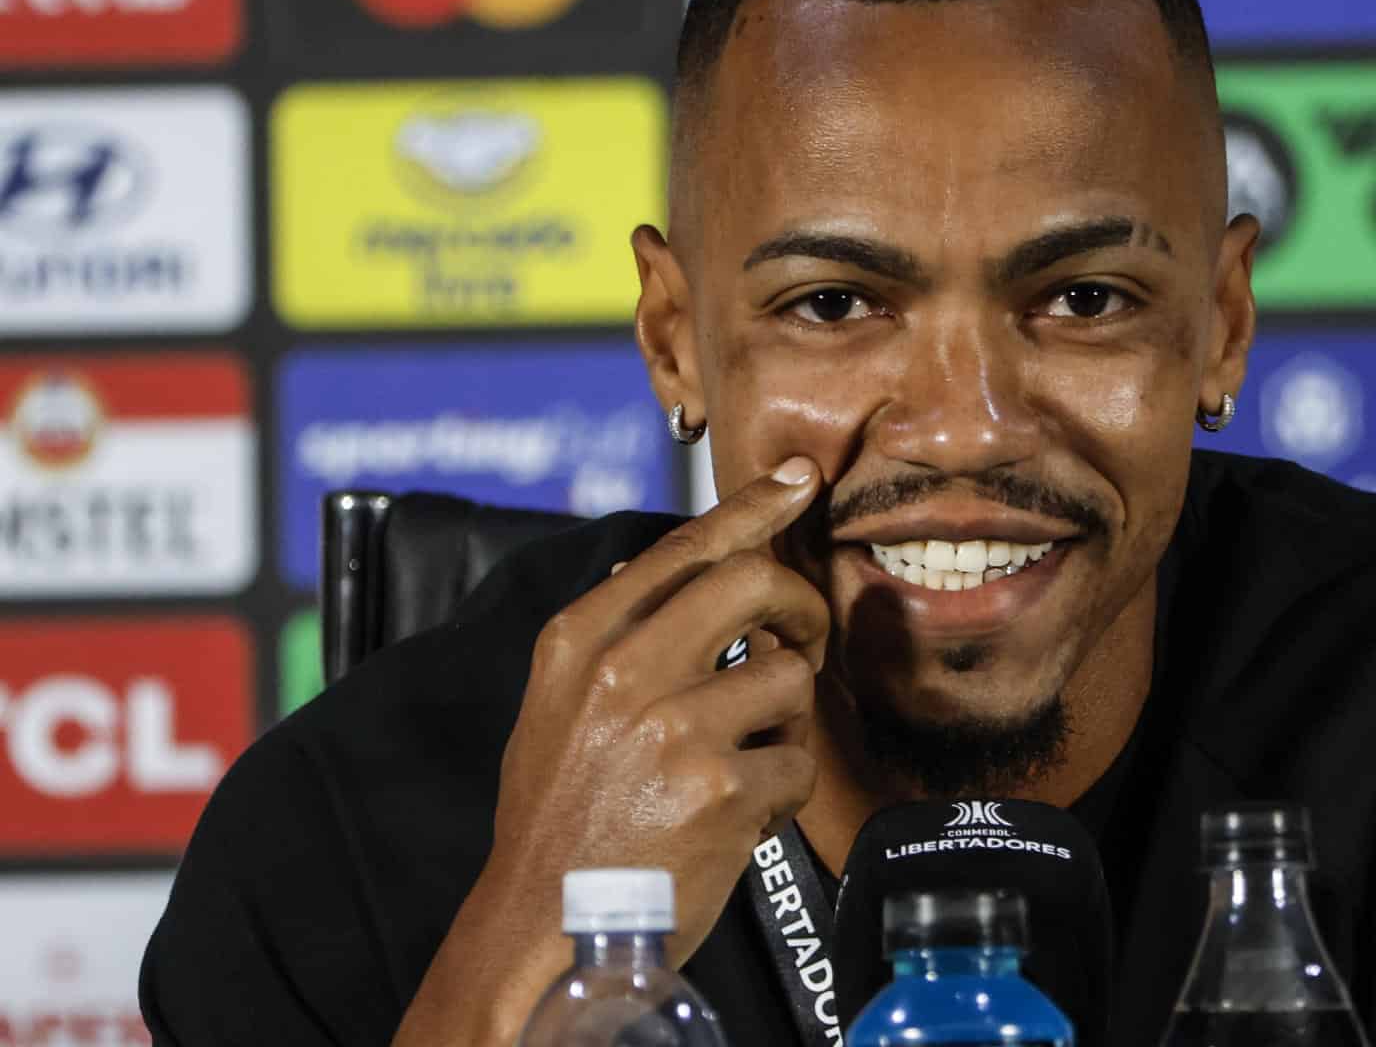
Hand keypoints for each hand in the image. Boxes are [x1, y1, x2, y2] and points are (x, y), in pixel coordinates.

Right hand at [393, 457, 827, 1045]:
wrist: (546, 924)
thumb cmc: (559, 815)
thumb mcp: (554, 706)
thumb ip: (605, 639)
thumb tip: (639, 565)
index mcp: (580, 643)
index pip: (682, 549)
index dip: (752, 507)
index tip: (800, 479)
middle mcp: (625, 674)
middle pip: (752, 583)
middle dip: (797, 604)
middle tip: (801, 639)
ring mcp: (675, 731)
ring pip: (789, 677)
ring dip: (786, 718)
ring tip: (746, 756)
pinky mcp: (721, 789)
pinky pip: (798, 760)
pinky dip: (785, 788)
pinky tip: (742, 811)